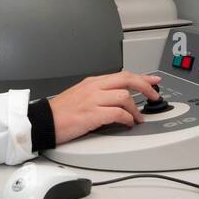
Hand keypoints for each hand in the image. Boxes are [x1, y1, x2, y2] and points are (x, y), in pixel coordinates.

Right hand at [48, 72, 162, 144]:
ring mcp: (93, 100)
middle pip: (127, 79)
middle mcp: (94, 87)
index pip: (122, 75)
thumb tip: (118, 98)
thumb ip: (99, 93)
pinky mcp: (92, 114)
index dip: (141, 77)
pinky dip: (127, 119)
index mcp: (92, 82)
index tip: (153, 80)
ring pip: (125, 96)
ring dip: (135, 109)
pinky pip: (117, 113)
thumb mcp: (80, 94)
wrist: (43, 121)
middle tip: (154, 96)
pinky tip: (128, 123)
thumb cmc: (60, 112)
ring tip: (138, 118)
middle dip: (145, 87)